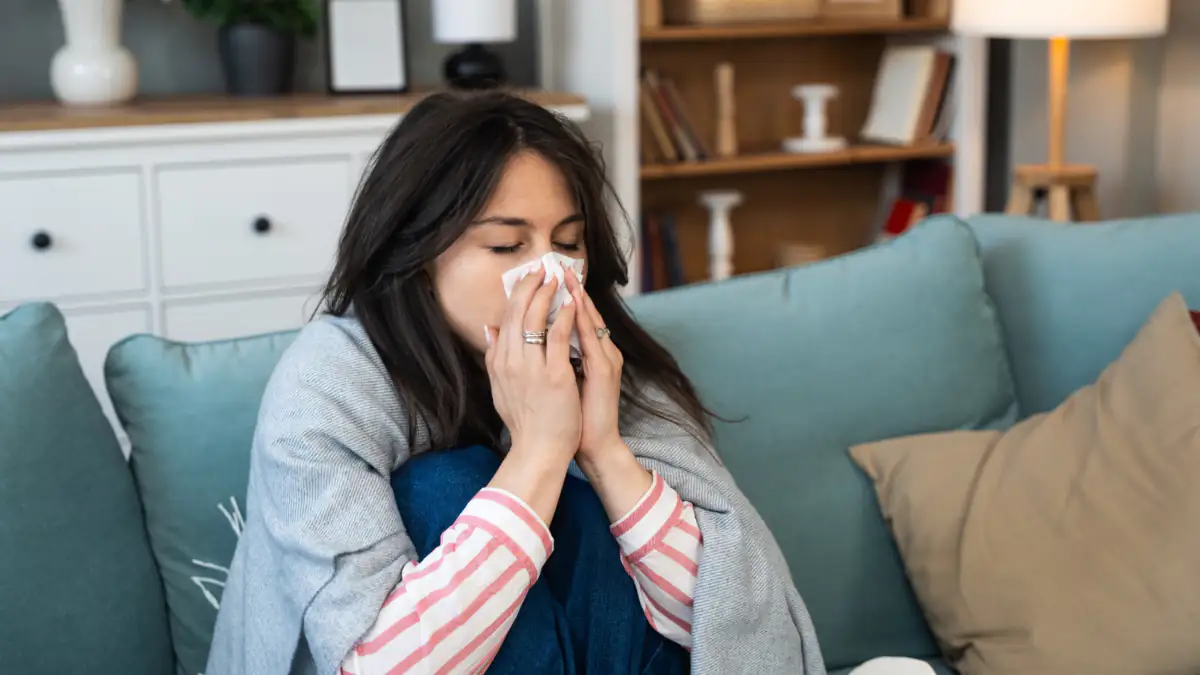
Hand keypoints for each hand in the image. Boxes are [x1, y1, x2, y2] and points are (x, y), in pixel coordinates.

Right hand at [485, 262, 580, 462]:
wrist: (539, 451)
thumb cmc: (525, 422)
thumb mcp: (500, 387)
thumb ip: (494, 357)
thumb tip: (488, 328)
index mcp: (499, 363)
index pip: (505, 319)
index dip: (516, 295)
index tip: (527, 278)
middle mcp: (510, 362)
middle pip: (517, 312)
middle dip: (530, 286)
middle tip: (542, 268)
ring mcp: (531, 367)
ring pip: (535, 318)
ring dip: (547, 294)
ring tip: (557, 277)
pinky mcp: (554, 375)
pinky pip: (558, 336)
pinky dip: (565, 316)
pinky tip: (573, 302)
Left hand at [563, 270, 623, 461]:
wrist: (592, 445)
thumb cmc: (572, 418)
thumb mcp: (559, 383)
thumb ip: (551, 360)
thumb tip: (528, 341)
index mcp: (591, 355)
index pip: (574, 319)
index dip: (563, 297)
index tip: (548, 277)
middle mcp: (602, 352)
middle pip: (585, 313)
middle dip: (571, 288)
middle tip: (558, 266)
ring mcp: (606, 359)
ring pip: (591, 320)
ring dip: (578, 296)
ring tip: (567, 275)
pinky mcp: (605, 370)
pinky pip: (592, 338)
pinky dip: (582, 319)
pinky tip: (573, 304)